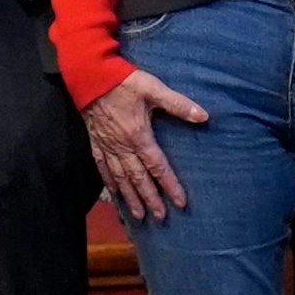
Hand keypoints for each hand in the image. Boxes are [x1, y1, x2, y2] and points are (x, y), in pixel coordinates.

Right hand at [81, 68, 210, 221]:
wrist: (90, 77)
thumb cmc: (124, 82)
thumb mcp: (154, 89)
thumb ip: (179, 104)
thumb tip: (204, 116)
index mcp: (138, 136)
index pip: (158, 166)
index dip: (170, 185)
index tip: (180, 202)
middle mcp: (122, 146)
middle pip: (139, 179)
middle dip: (150, 199)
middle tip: (161, 217)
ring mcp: (107, 146)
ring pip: (120, 178)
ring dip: (131, 198)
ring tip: (139, 215)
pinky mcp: (96, 143)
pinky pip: (103, 169)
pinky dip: (111, 184)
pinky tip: (116, 194)